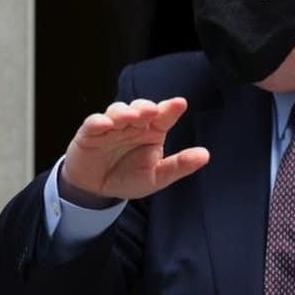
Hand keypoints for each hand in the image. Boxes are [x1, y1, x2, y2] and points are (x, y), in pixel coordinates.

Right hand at [60, 98, 208, 200]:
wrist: (96, 190)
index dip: (171, 108)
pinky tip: (105, 124)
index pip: (164, 116)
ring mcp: (112, 127)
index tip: (180, 103)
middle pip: (141, 108)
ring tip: (131, 118)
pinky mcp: (90, 133)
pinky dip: (98, 121)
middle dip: (146, 108)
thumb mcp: (157, 177)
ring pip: (117, 110)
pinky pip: (93, 123)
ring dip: (124, 112)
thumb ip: (179, 166)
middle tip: (151, 112)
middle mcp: (133, 125)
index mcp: (152, 132)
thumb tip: (205, 155)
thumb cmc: (128, 177)